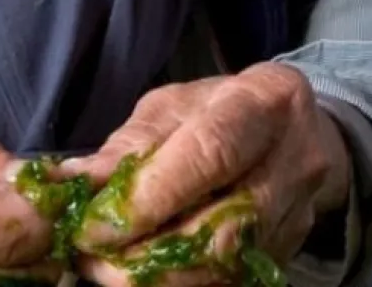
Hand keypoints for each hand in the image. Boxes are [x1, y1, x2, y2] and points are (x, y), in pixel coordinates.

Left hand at [62, 63, 351, 286]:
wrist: (294, 129)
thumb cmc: (220, 110)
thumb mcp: (173, 107)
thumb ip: (130, 145)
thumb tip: (72, 181)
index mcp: (265, 101)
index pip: (209, 155)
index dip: (150, 197)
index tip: (95, 226)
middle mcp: (295, 159)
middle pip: (224, 224)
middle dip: (150, 252)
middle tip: (92, 260)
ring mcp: (298, 211)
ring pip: (229, 262)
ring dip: (162, 278)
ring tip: (108, 272)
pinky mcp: (289, 249)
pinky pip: (232, 278)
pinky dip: (183, 282)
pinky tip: (145, 277)